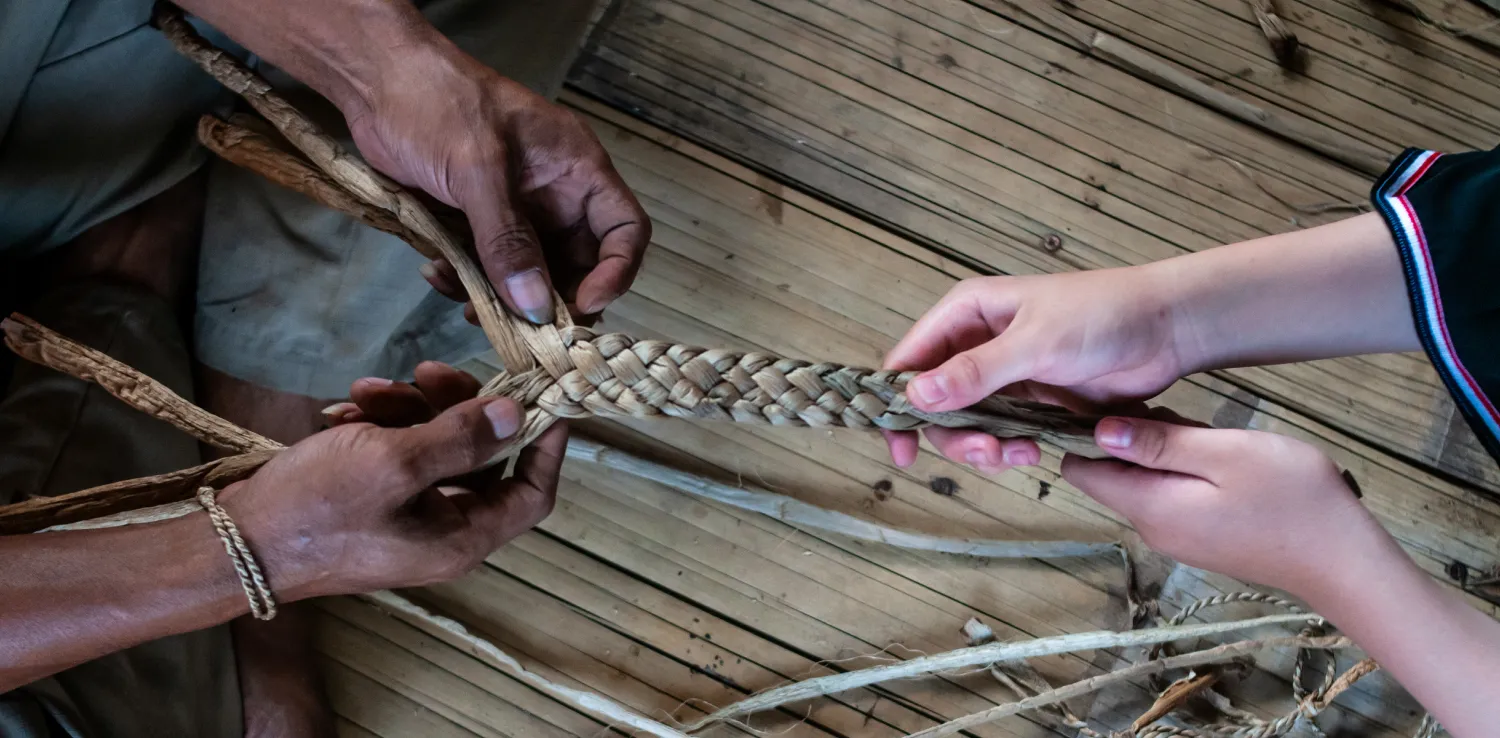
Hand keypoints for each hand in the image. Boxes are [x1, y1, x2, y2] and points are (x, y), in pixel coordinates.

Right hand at [220, 372, 566, 600]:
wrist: (234, 543)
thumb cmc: (317, 509)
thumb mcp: (394, 462)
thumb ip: (462, 438)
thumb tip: (519, 416)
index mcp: (463, 537)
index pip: (534, 492)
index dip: (545, 443)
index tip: (540, 392)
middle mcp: (444, 533)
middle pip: (483, 458)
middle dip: (457, 408)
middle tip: (428, 370)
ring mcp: (408, 518)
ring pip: (436, 448)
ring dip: (407, 410)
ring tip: (367, 390)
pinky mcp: (375, 502)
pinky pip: (397, 455)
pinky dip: (379, 428)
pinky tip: (345, 412)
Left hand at [344, 40, 649, 323]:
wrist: (377, 80)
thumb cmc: (438, 101)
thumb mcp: (478, 168)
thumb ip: (507, 238)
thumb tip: (535, 305)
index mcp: (577, 170)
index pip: (624, 230)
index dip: (616, 272)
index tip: (583, 306)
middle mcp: (556, 196)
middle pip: (579, 265)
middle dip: (550, 300)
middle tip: (521, 327)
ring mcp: (517, 212)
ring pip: (530, 276)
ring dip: (503, 299)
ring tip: (467, 304)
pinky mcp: (478, 223)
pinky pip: (489, 269)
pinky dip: (468, 281)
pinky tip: (437, 274)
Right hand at [883, 267, 1189, 471]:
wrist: (1167, 329)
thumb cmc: (1103, 315)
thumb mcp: (1036, 343)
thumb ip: (976, 372)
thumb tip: (917, 396)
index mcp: (967, 313)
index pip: (910, 360)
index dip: (897, 404)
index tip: (901, 447)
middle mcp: (977, 342)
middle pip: (935, 402)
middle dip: (953, 435)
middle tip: (987, 453)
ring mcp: (1004, 374)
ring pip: (967, 423)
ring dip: (983, 446)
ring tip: (1019, 455)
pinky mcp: (1030, 399)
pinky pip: (1001, 432)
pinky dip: (1008, 449)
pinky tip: (1033, 452)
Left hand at [1062, 416, 1380, 596]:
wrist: (1344, 560)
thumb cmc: (1291, 497)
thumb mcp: (1224, 454)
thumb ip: (1159, 443)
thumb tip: (1099, 432)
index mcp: (1149, 506)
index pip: (1084, 472)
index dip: (1083, 435)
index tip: (1106, 402)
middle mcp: (1153, 528)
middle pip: (1116, 474)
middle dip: (1132, 439)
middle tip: (1180, 416)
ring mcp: (1179, 537)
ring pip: (1147, 482)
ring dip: (1164, 452)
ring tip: (1205, 432)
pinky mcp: (1203, 539)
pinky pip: (1173, 496)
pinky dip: (1183, 471)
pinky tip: (1219, 456)